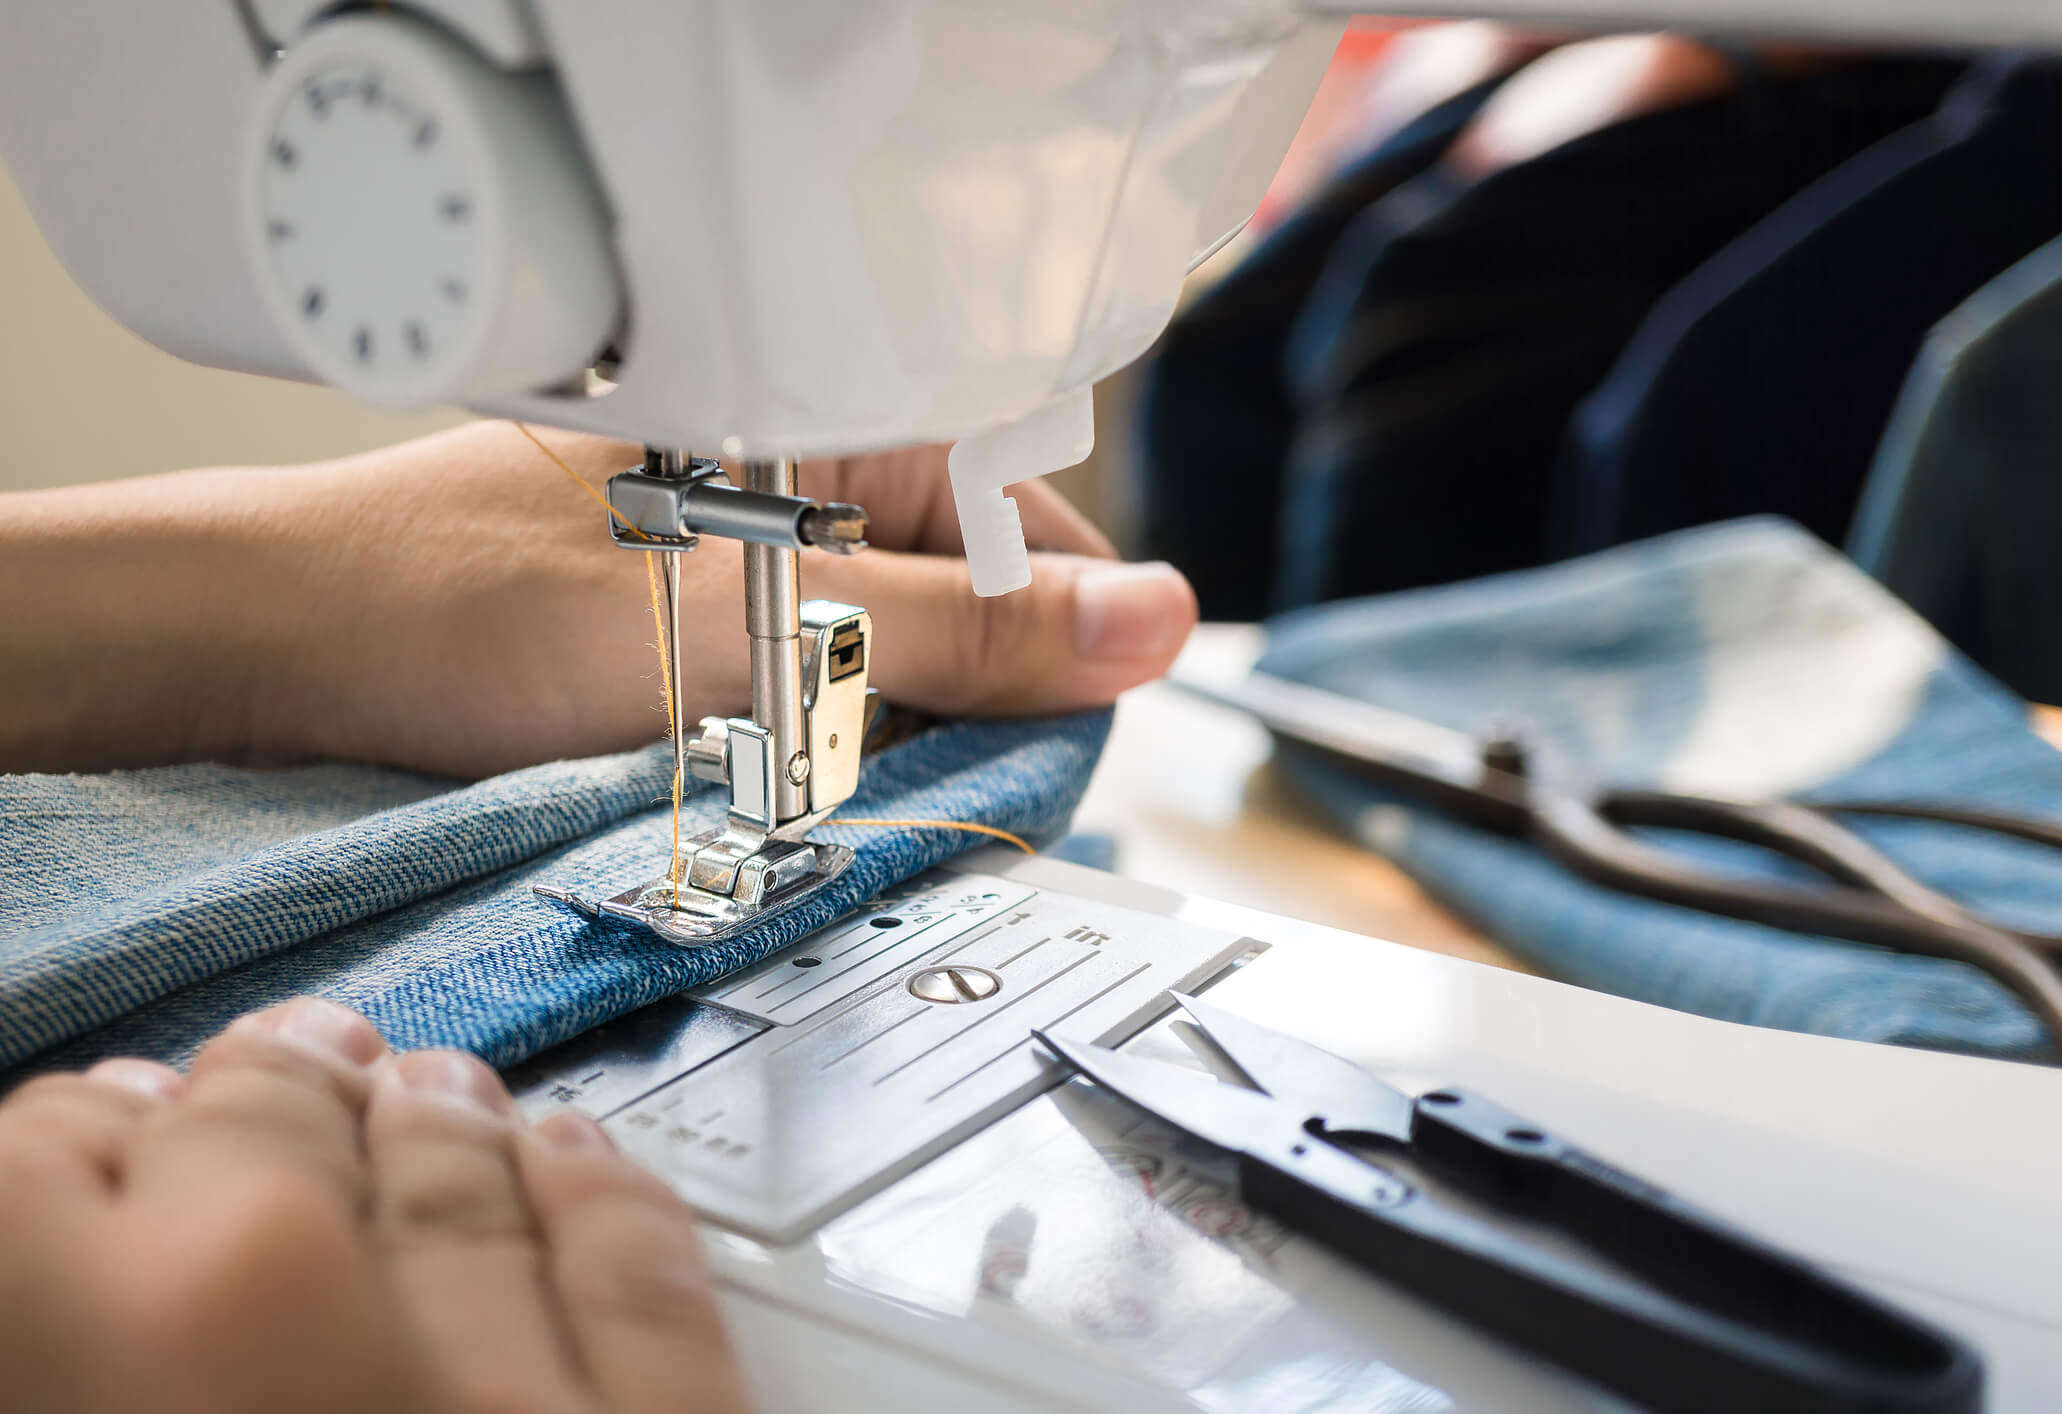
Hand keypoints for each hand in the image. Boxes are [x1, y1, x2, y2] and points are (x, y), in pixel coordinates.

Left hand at [0, 422, 1196, 775]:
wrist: (272, 655)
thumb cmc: (462, 605)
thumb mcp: (739, 630)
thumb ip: (953, 633)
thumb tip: (1152, 621)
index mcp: (830, 425)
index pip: (1030, 522)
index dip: (1050, 637)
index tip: (1037, 744)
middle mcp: (804, 483)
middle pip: (972, 602)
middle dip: (956, 707)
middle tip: (883, 781)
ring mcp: (753, 560)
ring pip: (896, 663)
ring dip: (877, 743)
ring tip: (793, 785)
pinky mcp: (707, 633)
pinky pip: (817, 697)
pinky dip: (812, 758)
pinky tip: (757, 790)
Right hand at [0, 1000, 742, 1413]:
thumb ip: (74, 1346)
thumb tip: (91, 1291)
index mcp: (101, 1370)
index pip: (33, 1184)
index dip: (68, 1147)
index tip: (93, 1134)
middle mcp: (287, 1364)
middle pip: (257, 1150)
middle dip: (257, 1096)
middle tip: (268, 1062)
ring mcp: (504, 1411)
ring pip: (451, 1193)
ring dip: (431, 1123)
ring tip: (426, 1078)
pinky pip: (635, 1287)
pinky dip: (599, 1202)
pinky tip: (576, 1155)